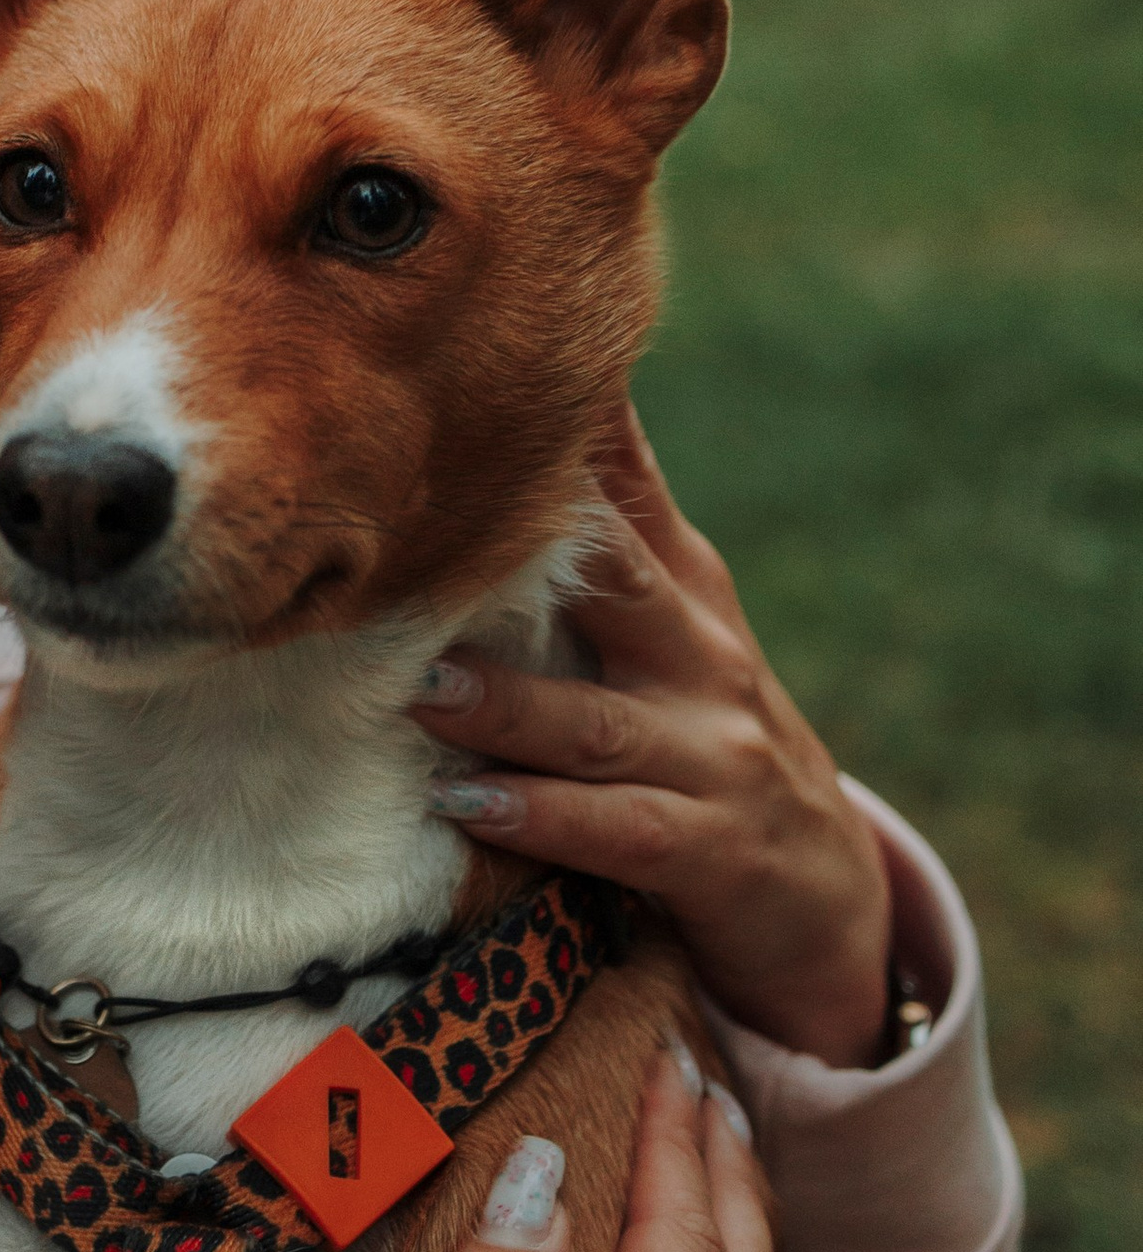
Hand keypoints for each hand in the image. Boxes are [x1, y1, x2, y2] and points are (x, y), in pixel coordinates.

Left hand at [411, 405, 891, 1064]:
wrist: (825, 893)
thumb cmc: (706, 736)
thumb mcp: (672, 628)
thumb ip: (602, 541)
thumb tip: (519, 428)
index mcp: (684, 587)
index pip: (626, 485)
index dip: (575, 422)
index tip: (499, 357)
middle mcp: (703, 655)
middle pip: (618, 579)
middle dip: (534, 545)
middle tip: (426, 524)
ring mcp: (715, 753)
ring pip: (595, 721)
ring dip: (507, 707)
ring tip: (425, 690)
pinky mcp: (713, 849)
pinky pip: (616, 828)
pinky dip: (541, 815)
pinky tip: (470, 804)